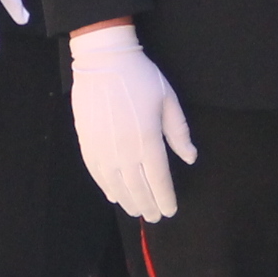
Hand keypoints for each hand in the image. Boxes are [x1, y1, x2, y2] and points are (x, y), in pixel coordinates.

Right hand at [68, 24, 196, 220]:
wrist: (102, 60)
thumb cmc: (140, 77)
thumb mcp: (168, 100)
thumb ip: (179, 132)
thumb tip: (190, 158)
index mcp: (147, 140)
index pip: (159, 180)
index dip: (165, 198)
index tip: (171, 210)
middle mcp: (124, 150)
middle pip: (138, 188)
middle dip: (148, 205)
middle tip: (155, 216)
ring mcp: (102, 149)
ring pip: (116, 186)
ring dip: (128, 201)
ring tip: (137, 211)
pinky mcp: (87, 144)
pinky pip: (98, 174)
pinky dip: (107, 188)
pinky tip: (114, 196)